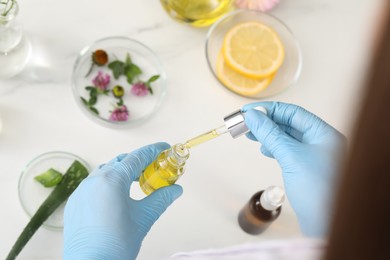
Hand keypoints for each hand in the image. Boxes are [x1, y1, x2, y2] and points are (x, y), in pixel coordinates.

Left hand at [63, 143, 181, 259]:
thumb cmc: (117, 243)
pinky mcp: (75, 202)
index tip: (165, 148)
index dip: (153, 151)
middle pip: (120, 161)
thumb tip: (176, 189)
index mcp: (112, 180)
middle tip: (154, 167)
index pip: (137, 157)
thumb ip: (161, 199)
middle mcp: (94, 180)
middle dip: (139, 161)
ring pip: (105, 171)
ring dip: (122, 171)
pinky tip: (117, 195)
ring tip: (136, 181)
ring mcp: (81, 191)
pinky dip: (108, 182)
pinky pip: (93, 183)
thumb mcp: (144, 218)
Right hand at [242, 102, 345, 236]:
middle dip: (266, 122)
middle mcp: (321, 142)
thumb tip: (252, 115)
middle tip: (244, 122)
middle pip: (289, 124)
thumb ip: (269, 133)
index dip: (269, 110)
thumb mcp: (290, 156)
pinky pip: (287, 151)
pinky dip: (274, 148)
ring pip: (286, 138)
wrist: (326, 224)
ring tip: (250, 134)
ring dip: (268, 135)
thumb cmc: (316, 189)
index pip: (293, 113)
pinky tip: (264, 149)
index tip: (248, 111)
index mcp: (324, 133)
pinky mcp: (306, 169)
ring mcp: (314, 156)